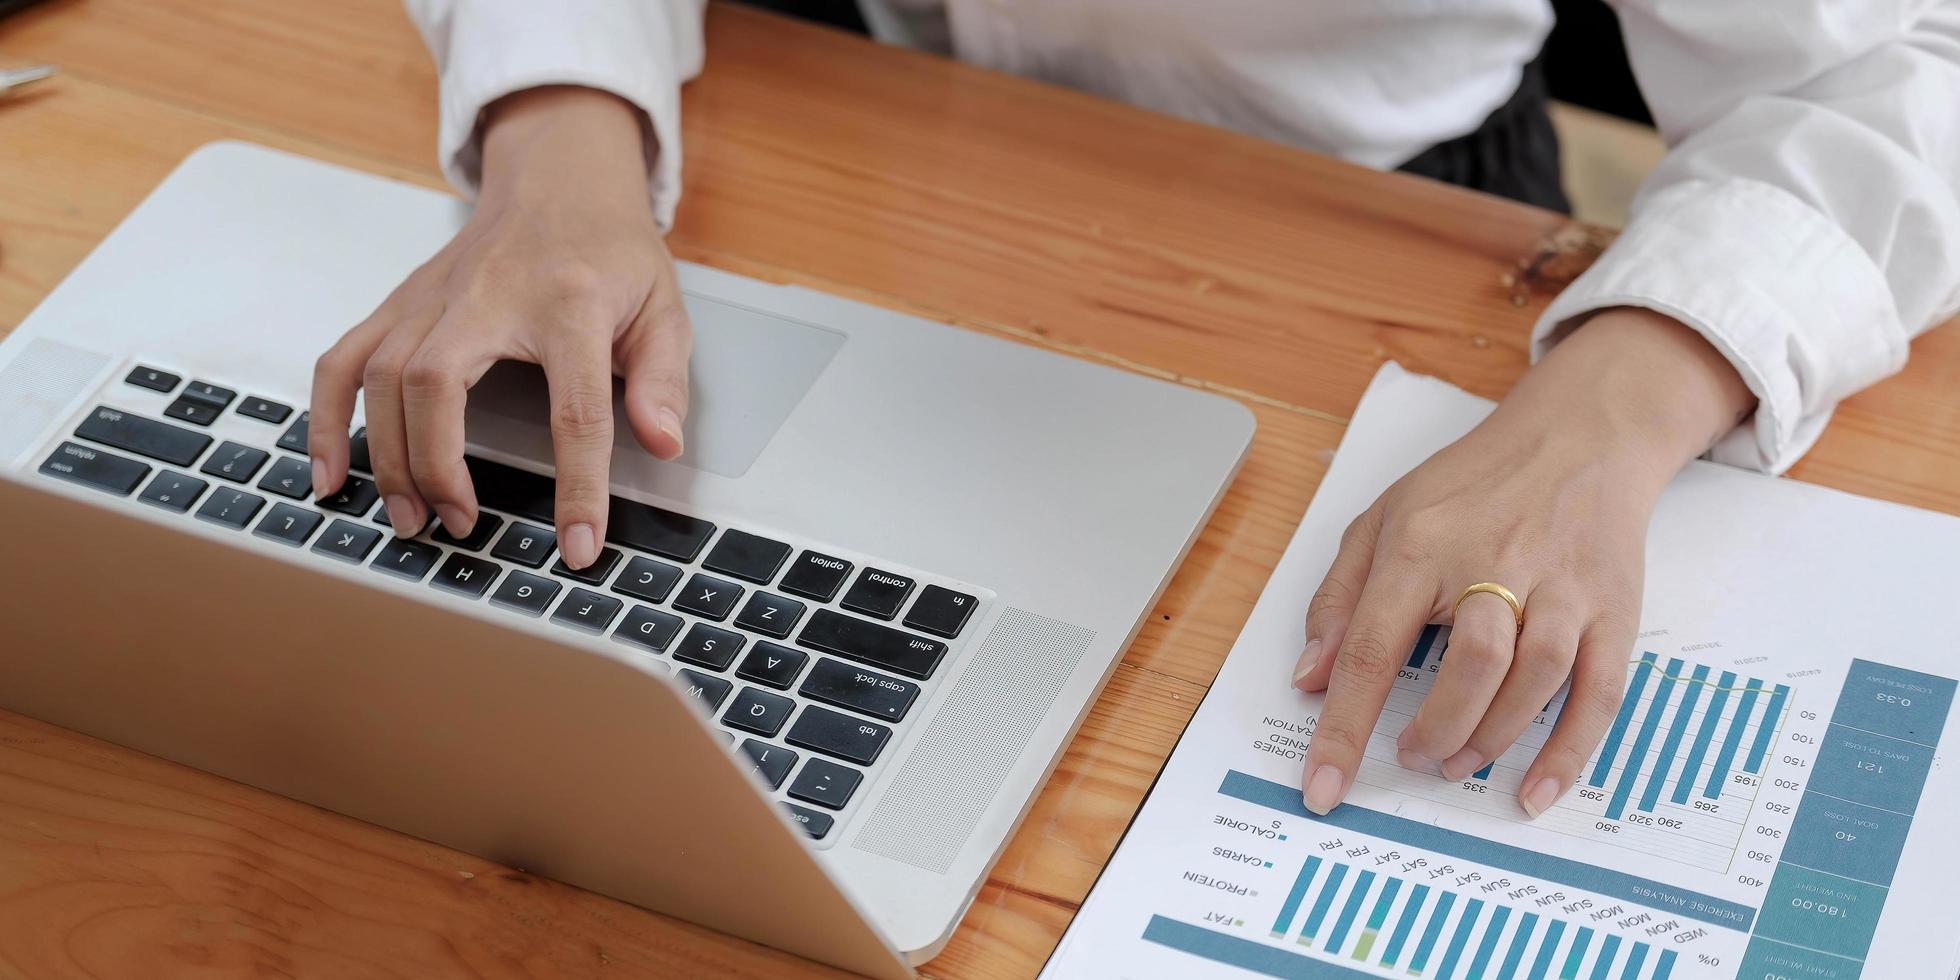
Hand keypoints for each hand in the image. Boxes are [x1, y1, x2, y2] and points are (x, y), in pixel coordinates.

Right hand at [309, 86, 690, 568]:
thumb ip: (663, 379)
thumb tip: (664, 443)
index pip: (575, 409)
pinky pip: (343, 360)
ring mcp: (433, 297)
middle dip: (438, 465)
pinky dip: (327, 419)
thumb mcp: (662, 307)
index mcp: (569, 303)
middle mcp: (488, 296)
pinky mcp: (400, 302)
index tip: (577, 546)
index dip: (578, 485)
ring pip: (381, 376)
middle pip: (436, 385)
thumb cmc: (611, 249)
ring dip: (386, 455)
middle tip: (460, 525)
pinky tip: (332, 474)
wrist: (559, 175)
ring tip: (411, 517)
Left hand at [1292, 308, 1753, 817]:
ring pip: (1534, 679)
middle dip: (1434, 730)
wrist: (1579, 434)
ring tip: (1456, 762)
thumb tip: (1308, 679)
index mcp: (1421, 546)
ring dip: (1490, 738)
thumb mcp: (1382, 519)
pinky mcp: (1613, 609)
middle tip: (1412, 756)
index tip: (1322, 789)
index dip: (1343, 728)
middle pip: (1469, 666)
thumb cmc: (1471, 485)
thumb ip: (1338, 599)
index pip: (1372, 648)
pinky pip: (1598, 692)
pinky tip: (1534, 790)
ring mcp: (1562, 589)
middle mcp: (1495, 565)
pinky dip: (1567, 751)